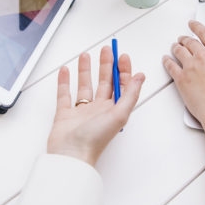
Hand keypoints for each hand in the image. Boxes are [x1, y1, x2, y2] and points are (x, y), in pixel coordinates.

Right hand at [46, 47, 144, 165]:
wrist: (70, 154)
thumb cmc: (95, 139)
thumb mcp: (119, 114)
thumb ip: (130, 94)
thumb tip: (140, 76)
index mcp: (113, 110)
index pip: (121, 86)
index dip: (123, 70)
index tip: (122, 56)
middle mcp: (98, 110)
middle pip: (104, 83)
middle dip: (106, 66)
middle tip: (107, 50)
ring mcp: (81, 112)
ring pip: (85, 86)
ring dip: (86, 71)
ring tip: (86, 56)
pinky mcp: (65, 114)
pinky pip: (64, 94)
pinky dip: (64, 82)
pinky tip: (66, 71)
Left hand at [162, 20, 204, 130]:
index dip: (197, 27)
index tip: (192, 24)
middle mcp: (203, 57)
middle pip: (190, 42)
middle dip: (185, 38)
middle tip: (182, 38)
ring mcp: (191, 68)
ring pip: (179, 51)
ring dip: (175, 47)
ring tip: (174, 46)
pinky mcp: (181, 80)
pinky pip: (170, 66)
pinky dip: (167, 61)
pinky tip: (166, 60)